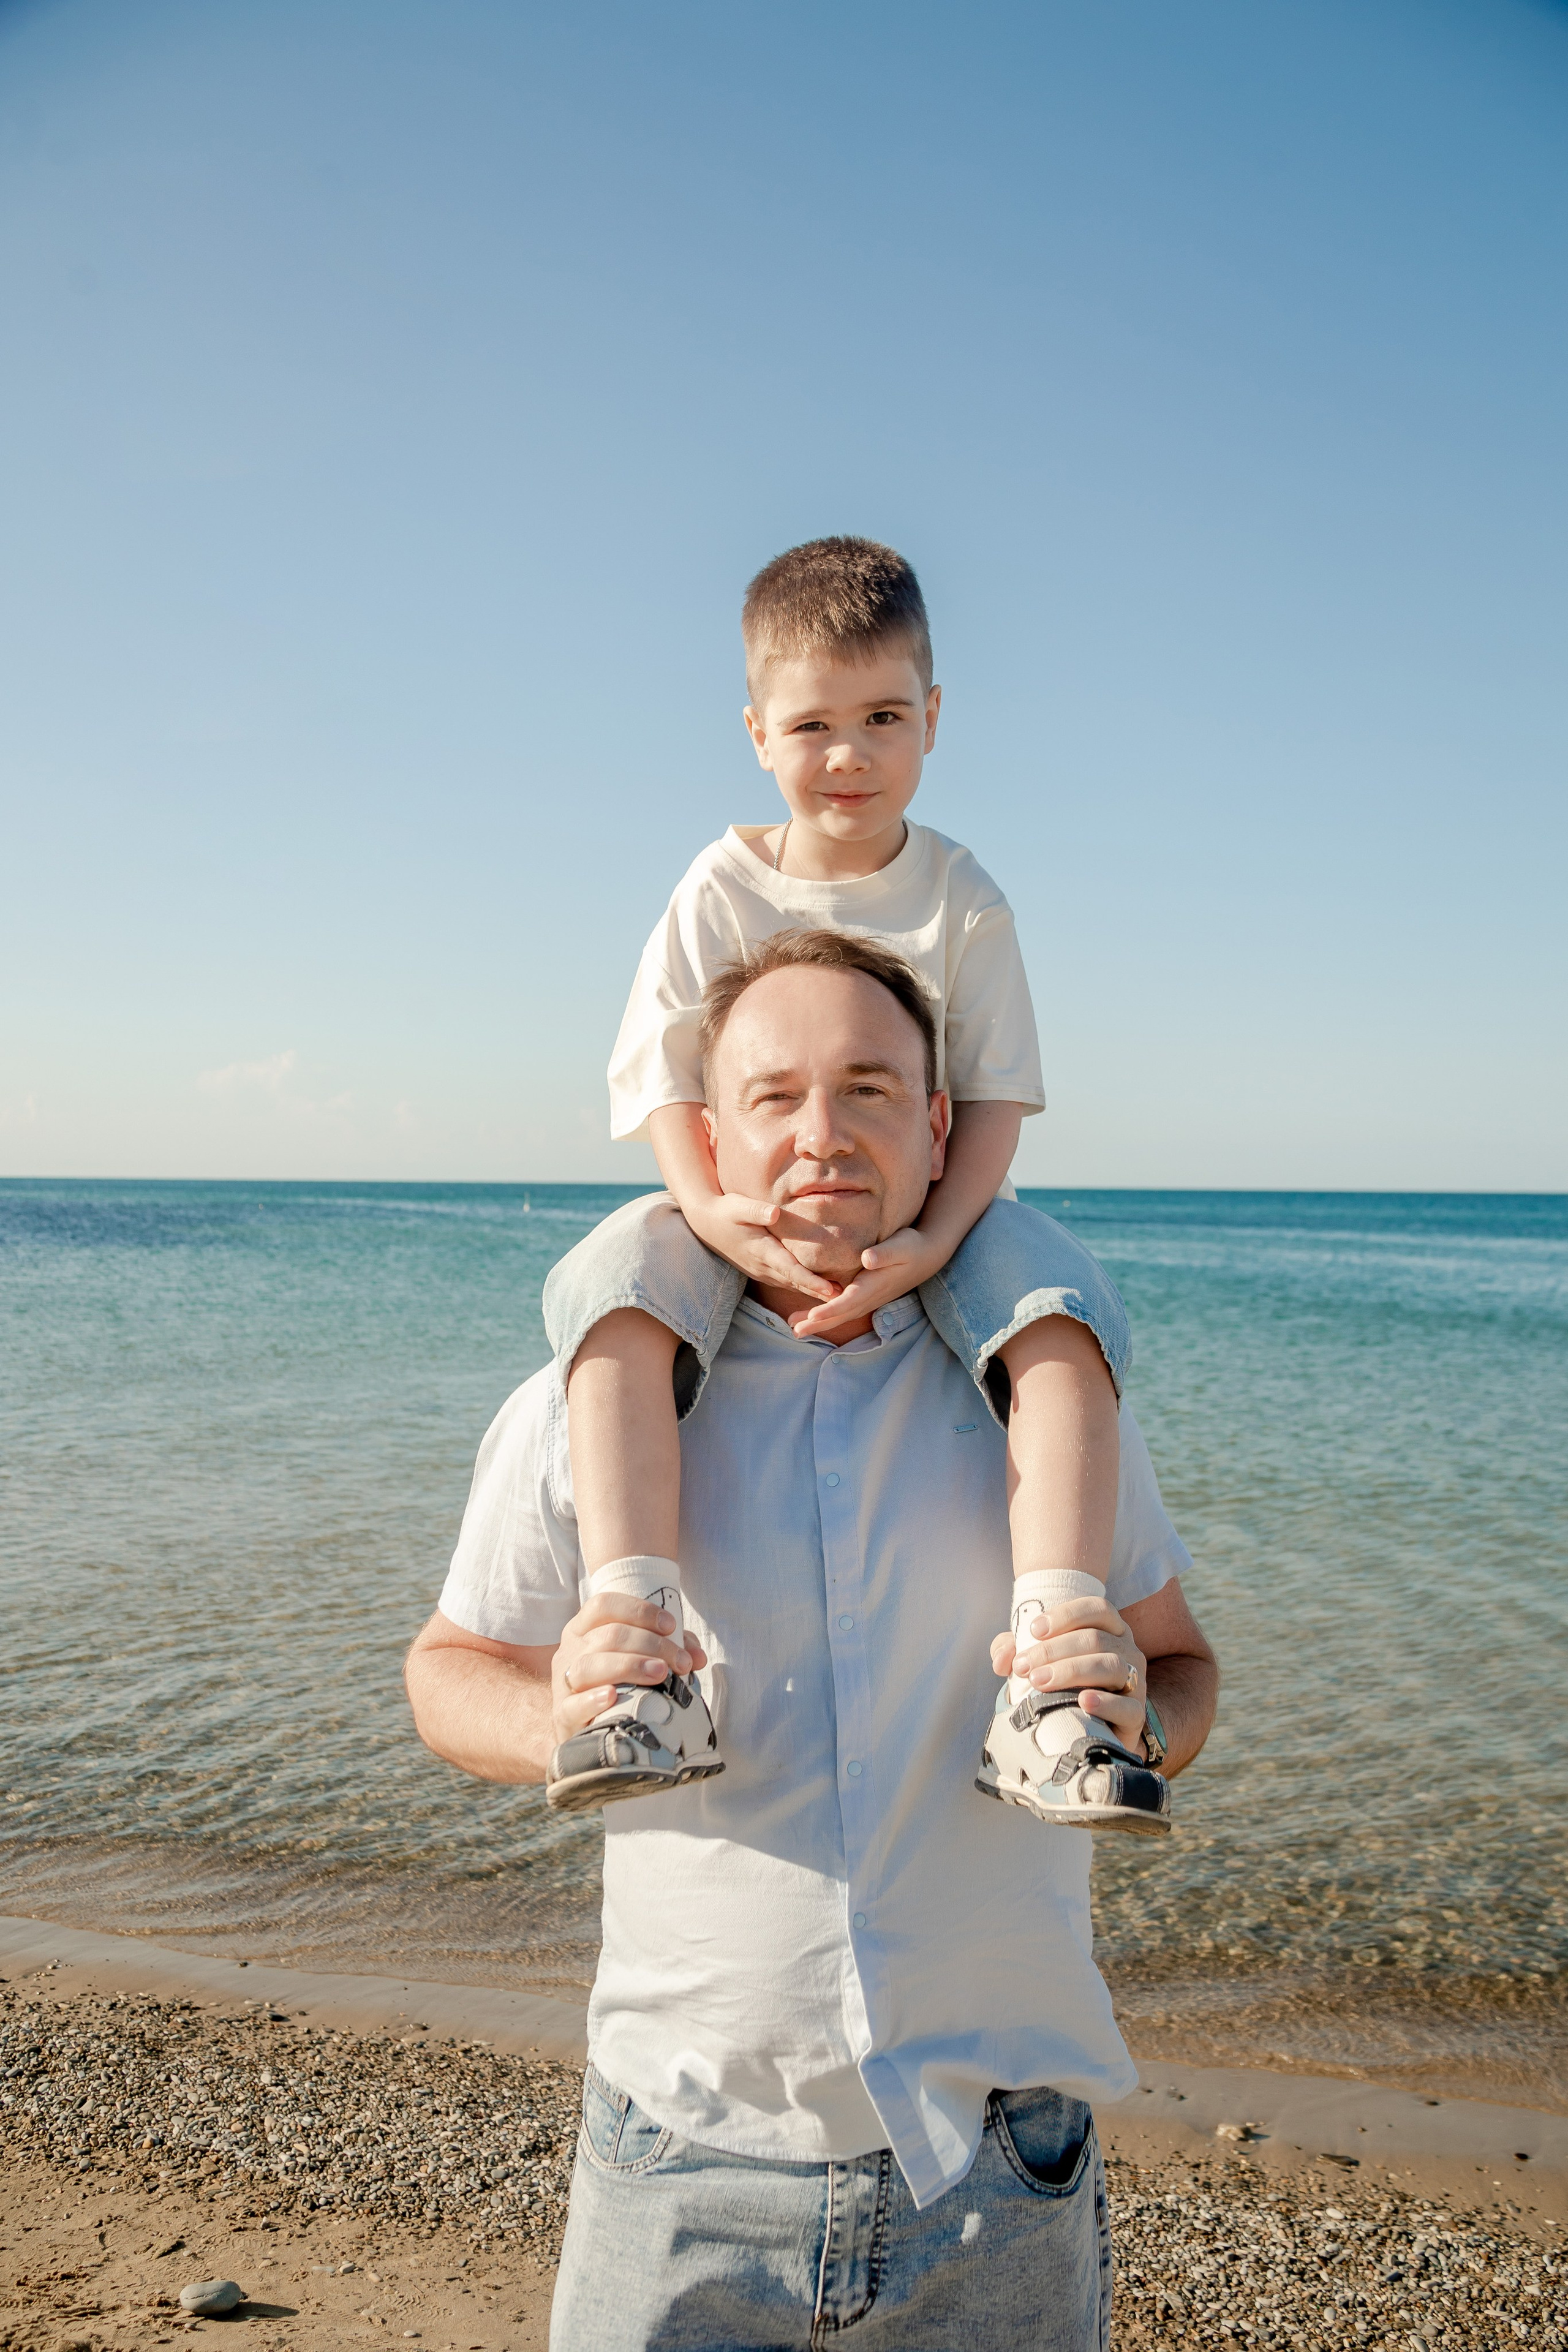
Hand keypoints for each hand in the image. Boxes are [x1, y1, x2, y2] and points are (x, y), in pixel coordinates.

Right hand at [551, 1591, 708, 1744]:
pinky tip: (614, 1696)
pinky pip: (573, 1705)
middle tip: (682, 1662)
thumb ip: (669, 1650)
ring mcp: (563, 1683)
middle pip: (609, 1635)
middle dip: (652, 1644)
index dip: (639, 1611)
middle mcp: (570, 1651)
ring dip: (631, 1665)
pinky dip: (593, 1698)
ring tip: (661, 1674)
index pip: (604, 1605)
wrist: (589, 1733)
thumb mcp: (640, 1660)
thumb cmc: (620, 1687)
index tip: (671, 1625)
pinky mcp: (563, 1716)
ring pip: (590, 1665)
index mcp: (584, 1629)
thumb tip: (698, 1656)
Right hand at [684, 1190, 842, 1303]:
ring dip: (813, 1293)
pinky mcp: (761, 1271)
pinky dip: (802, 1288)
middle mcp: (763, 1266)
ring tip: (839, 1297)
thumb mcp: (738, 1205)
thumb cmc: (726, 1211)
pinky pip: (785, 1282)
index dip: (812, 1282)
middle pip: (796, 1283)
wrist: (706, 1224)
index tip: (830, 1291)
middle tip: (846, 1300)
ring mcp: (761, 1271)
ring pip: (791, 1285)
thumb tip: (775, 1212)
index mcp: (762, 1250)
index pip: (791, 1269)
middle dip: (819, 1293)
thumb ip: (756, 1210)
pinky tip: (818, 1289)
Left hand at [786, 1225, 947, 1338]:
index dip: (831, 1309)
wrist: (927, 1256)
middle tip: (795, 1332)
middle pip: (841, 1314)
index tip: (813, 1315)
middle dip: (818, 1324)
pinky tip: (811, 1317)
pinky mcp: (866, 1296)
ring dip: (819, 1323)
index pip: (850, 1300)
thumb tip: (867, 1259)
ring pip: (841, 1315)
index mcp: (875, 1285)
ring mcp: (869, 1299)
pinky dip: (827, 1315)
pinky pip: (844, 1309)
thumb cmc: (912, 1247)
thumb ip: (885, 1253)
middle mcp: (870, 1297)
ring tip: (795, 1329)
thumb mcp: (902, 1245)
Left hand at [990, 1595, 1147, 1756]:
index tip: (1033, 1630)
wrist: (1093, 1726)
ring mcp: (1136, 1682)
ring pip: (1110, 1666)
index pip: (1097, 1608)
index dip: (1066, 1615)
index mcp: (1110, 1629)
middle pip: (1096, 1639)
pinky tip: (1083, 1701)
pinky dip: (1105, 1702)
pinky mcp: (1136, 1715)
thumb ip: (1014, 1651)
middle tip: (1024, 1666)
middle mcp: (1127, 1650)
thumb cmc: (1062, 1684)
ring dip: (1071, 1671)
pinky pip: (1127, 1706)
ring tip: (1039, 1681)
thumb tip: (1002, 1658)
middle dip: (1054, 1650)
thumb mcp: (1037, 1661)